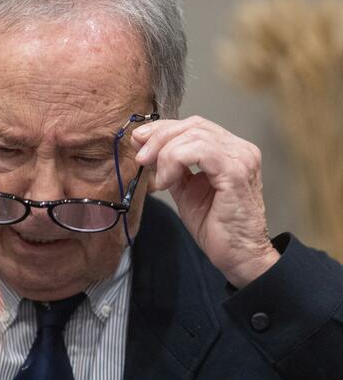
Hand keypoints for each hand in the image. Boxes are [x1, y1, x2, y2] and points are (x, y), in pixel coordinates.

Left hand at [131, 116, 278, 287]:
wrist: (238, 255)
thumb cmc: (216, 226)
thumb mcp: (185, 189)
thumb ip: (172, 167)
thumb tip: (147, 149)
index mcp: (229, 150)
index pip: (193, 125)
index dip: (162, 130)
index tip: (139, 142)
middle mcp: (239, 149)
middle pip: (192, 125)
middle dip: (159, 137)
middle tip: (141, 157)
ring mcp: (241, 158)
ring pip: (193, 134)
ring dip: (165, 152)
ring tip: (157, 178)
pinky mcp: (236, 172)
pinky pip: (199, 151)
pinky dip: (175, 161)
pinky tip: (167, 182)